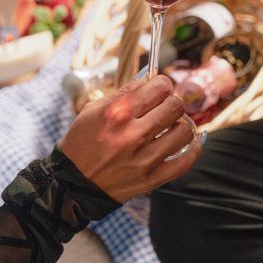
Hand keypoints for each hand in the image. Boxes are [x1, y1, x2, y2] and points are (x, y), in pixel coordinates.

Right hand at [58, 75, 200, 201]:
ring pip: (185, 131)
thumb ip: (125, 93)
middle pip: (176, 106)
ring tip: (171, 127)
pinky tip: (185, 144)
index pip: (160, 87)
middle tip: (165, 108)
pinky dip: (192, 150)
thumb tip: (152, 79)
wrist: (71, 184)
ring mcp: (143, 159)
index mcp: (117, 113)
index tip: (160, 89)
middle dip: (172, 103)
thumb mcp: (93, 110)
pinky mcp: (150, 180)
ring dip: (181, 126)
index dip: (163, 85)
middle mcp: (132, 134)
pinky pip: (185, 162)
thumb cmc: (82, 142)